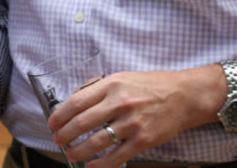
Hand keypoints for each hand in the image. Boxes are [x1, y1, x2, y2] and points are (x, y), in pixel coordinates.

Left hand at [48, 69, 200, 167]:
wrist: (184, 96)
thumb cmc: (152, 85)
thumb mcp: (122, 76)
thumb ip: (98, 86)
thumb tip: (74, 97)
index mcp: (112, 84)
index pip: (77, 101)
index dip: (60, 114)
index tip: (52, 122)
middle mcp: (120, 103)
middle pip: (83, 122)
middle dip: (65, 134)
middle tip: (57, 140)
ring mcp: (132, 123)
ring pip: (97, 141)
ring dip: (79, 150)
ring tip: (71, 154)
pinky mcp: (143, 140)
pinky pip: (117, 156)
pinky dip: (101, 164)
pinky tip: (91, 166)